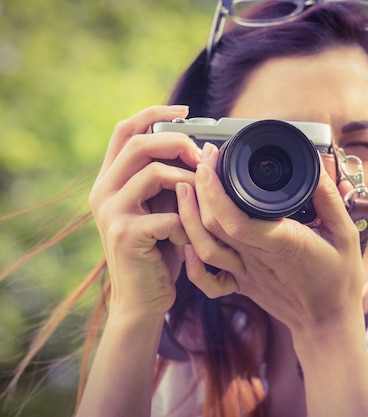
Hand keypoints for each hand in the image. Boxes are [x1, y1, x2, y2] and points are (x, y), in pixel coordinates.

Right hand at [89, 105, 200, 316]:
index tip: (184, 110)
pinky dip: (187, 224)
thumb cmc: (157, 252)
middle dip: (177, 142)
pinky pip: (168, 215)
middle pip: (138, 143)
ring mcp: (111, 213)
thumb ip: (165, 181)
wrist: (142, 299)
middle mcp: (103, 192)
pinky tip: (189, 239)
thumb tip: (196, 149)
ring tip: (201, 201)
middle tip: (202, 156)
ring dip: (187, 183)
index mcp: (110, 180)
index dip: (153, 112)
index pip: (124, 130)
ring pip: (153, 174)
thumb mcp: (158, 208)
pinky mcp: (125, 235)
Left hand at [177, 144, 365, 332]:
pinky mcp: (241, 283)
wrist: (327, 323)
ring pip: (204, 247)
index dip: (215, 190)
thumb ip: (329, 200)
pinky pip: (207, 278)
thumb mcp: (346, 234)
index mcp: (281, 243)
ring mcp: (245, 273)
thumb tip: (315, 167)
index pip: (236, 219)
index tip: (212, 161)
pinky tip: (189, 237)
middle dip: (200, 188)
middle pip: (212, 226)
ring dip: (188, 216)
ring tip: (186, 185)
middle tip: (203, 158)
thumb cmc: (339, 280)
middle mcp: (257, 258)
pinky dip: (192, 259)